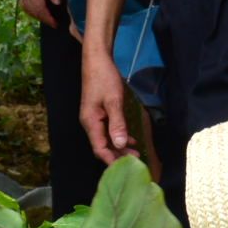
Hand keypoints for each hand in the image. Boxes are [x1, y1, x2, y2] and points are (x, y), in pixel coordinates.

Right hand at [14, 0, 68, 29]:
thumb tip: (56, 3)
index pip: (40, 9)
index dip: (48, 18)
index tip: (56, 24)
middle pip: (33, 11)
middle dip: (43, 19)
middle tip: (53, 23)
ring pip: (27, 9)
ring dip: (36, 15)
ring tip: (46, 18)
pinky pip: (24, 3)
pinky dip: (30, 10)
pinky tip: (36, 9)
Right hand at [81, 48, 137, 164]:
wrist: (97, 59)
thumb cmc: (104, 78)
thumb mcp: (114, 101)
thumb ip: (117, 123)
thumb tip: (119, 144)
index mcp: (90, 122)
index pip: (99, 148)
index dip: (111, 160)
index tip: (125, 168)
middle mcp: (90, 123)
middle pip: (103, 146)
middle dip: (118, 154)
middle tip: (136, 160)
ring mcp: (94, 117)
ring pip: (106, 138)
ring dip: (119, 146)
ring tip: (136, 152)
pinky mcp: (100, 112)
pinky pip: (108, 129)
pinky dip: (119, 135)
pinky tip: (130, 139)